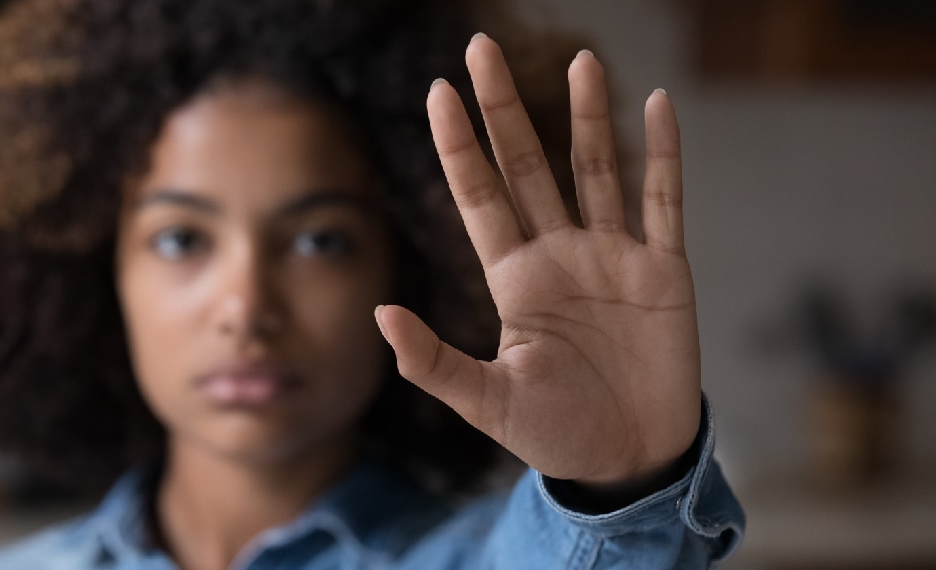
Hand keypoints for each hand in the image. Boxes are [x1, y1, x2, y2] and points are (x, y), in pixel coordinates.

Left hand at [375, 34, 700, 486]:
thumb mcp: (486, 403)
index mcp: (515, 280)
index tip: (439, 92)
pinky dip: (663, 154)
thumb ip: (433, 361)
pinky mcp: (663, 270)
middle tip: (482, 48)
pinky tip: (656, 106)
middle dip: (506, 109)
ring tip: (578, 60)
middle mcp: (559, 255)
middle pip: (529, 165)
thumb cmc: (555, 435)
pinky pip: (663, 201)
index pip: (480, 196)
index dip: (460, 145)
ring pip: (596, 169)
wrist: (630, 462)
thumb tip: (378, 313)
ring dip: (587, 115)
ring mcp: (612, 256)